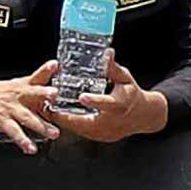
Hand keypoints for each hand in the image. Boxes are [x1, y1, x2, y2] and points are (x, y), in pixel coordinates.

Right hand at [0, 74, 66, 154]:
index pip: (36, 78)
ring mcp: (11, 110)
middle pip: (32, 94)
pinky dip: (23, 141)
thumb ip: (40, 76)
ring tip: (53, 133)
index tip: (54, 69)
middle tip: (55, 95)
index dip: (45, 72)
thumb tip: (55, 65)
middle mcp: (19, 97)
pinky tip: (30, 148)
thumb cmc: (2, 92)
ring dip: (40, 126)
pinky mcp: (3, 122)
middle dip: (43, 94)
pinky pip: (15, 133)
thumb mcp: (19, 82)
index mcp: (24, 86)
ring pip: (27, 118)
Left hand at [57, 57, 172, 145]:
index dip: (94, 101)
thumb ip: (113, 68)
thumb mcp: (125, 79)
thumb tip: (107, 52)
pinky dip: (69, 123)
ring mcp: (104, 132)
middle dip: (64, 115)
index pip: (106, 103)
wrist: (144, 117)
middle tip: (48, 105)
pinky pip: (80, 131)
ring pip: (79, 128)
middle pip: (84, 121)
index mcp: (119, 105)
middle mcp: (111, 121)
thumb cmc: (132, 94)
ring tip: (46, 109)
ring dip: (63, 119)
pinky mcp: (99, 137)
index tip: (82, 97)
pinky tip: (57, 115)